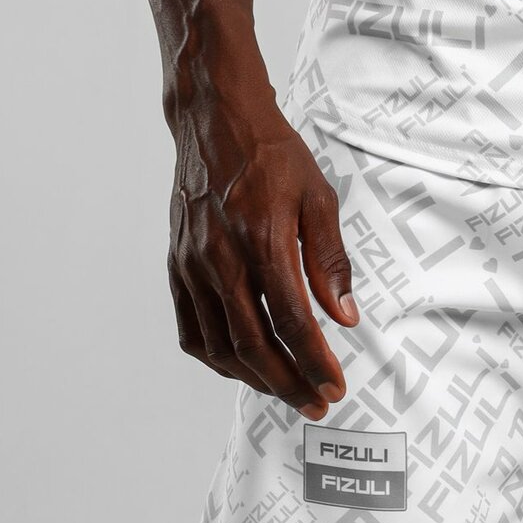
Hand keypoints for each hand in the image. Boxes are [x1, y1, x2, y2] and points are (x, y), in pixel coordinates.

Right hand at [167, 92, 360, 417]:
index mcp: (264, 238)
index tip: (335, 385)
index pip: (292, 320)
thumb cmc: (273, 154)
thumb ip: (330, 258)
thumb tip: (345, 314)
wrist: (216, 120)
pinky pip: (191, 330)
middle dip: (289, 382)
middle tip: (316, 401)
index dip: (315, 361)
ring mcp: (194, 265)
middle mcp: (222, 259)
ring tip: (285, 388)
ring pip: (220, 346)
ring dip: (254, 379)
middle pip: (254, 345)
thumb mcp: (317, 194)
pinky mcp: (177, 266)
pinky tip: (242, 364)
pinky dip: (217, 358)